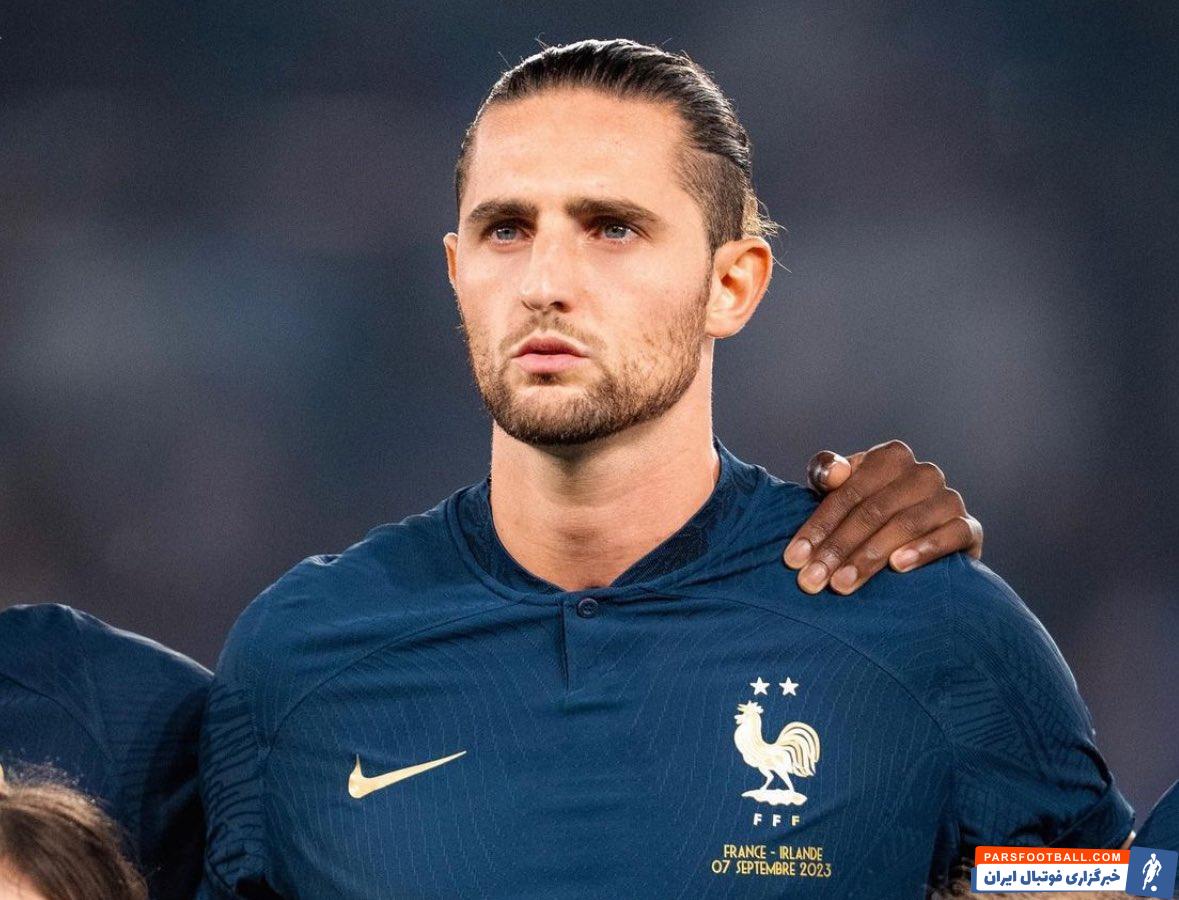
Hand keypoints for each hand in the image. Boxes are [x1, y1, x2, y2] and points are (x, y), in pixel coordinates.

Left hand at [783, 440, 982, 594]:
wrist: (922, 540)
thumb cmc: (868, 512)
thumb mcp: (842, 492)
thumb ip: (827, 475)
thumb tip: (833, 472)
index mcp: (889, 458)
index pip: (847, 493)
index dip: (817, 527)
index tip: (793, 559)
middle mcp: (923, 473)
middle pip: (872, 511)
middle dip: (837, 549)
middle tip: (811, 581)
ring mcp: (949, 499)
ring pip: (905, 525)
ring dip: (870, 556)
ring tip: (842, 584)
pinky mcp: (969, 528)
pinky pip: (950, 535)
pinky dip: (923, 549)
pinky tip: (897, 566)